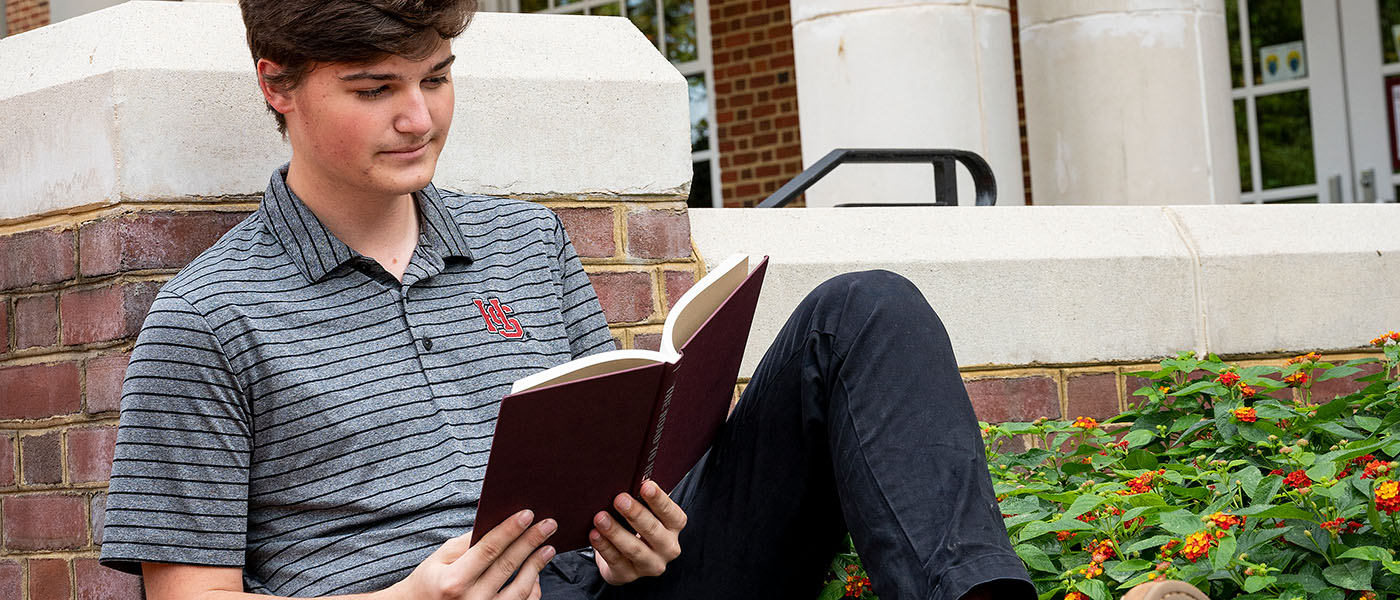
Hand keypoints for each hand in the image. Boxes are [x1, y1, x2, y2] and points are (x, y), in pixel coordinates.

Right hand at [384, 509, 556, 599]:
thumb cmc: (430, 582)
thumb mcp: (440, 558)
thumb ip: (468, 542)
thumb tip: (498, 522)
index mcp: (454, 581)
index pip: (489, 550)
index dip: (510, 530)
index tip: (528, 513)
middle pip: (508, 565)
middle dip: (531, 541)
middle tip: (549, 524)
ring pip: (521, 588)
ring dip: (537, 565)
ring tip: (549, 547)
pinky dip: (533, 588)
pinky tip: (537, 572)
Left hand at [589, 480, 686, 584]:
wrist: (626, 555)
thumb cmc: (637, 524)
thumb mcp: (645, 510)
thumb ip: (641, 497)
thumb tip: (627, 477)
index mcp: (675, 526)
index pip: (670, 512)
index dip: (658, 499)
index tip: (646, 485)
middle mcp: (668, 547)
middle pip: (652, 530)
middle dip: (635, 514)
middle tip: (619, 499)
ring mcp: (650, 564)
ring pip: (634, 549)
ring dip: (616, 532)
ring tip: (600, 517)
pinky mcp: (629, 575)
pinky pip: (615, 561)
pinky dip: (604, 547)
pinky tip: (594, 534)